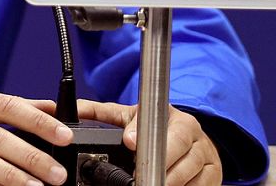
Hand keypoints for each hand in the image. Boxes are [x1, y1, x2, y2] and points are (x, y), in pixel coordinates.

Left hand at [78, 100, 220, 185]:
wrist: (192, 139)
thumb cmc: (157, 128)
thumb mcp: (130, 116)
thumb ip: (101, 113)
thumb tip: (71, 108)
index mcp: (175, 119)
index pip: (163, 129)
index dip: (145, 138)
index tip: (130, 144)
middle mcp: (194, 136)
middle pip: (178, 156)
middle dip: (157, 169)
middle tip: (139, 176)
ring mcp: (207, 157)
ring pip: (188, 175)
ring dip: (168, 181)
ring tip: (149, 182)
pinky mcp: (215, 175)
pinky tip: (167, 185)